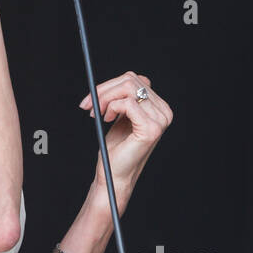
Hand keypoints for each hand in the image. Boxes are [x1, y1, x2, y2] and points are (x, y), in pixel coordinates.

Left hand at [78, 72, 172, 217]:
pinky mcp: (151, 129)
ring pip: (128, 88)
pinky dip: (112, 107)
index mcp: (159, 106)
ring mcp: (160, 120)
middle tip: (88, 104)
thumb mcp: (119, 115)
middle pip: (130, 80)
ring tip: (99, 114)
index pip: (135, 79)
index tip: (92, 97)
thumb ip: (123, 97)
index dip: (110, 84)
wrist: (114, 173)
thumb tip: (113, 81)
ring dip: (105, 98)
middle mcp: (164, 112)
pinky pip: (128, 103)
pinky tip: (107, 119)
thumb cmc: (116, 147)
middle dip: (104, 90)